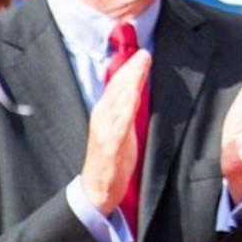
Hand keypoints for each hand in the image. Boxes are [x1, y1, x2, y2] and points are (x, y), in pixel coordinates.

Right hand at [78, 47, 150, 216]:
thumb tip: (136, 89)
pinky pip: (118, 127)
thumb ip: (127, 109)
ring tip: (139, 69)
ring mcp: (105, 132)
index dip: (130, 69)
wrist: (97, 188)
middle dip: (131, 71)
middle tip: (144, 54)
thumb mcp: (121, 128)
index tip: (143, 54)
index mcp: (105, 113)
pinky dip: (124, 112)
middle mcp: (102, 119)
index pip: (117, 86)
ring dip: (129, 85)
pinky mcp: (110, 147)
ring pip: (117, 103)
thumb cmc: (112, 157)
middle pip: (117, 90)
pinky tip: (132, 100)